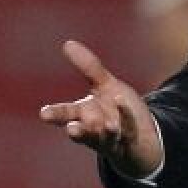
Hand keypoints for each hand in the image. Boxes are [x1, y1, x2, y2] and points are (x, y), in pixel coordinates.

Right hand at [39, 40, 163, 178]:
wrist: (144, 134)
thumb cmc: (118, 109)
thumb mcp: (106, 85)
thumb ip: (89, 68)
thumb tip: (68, 43)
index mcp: (83, 114)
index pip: (65, 114)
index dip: (54, 114)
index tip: (44, 114)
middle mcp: (94, 129)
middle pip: (82, 130)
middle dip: (78, 130)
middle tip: (72, 128)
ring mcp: (111, 139)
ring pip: (104, 136)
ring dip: (103, 130)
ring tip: (103, 125)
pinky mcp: (130, 143)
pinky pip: (128, 129)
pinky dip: (125, 117)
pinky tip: (121, 102)